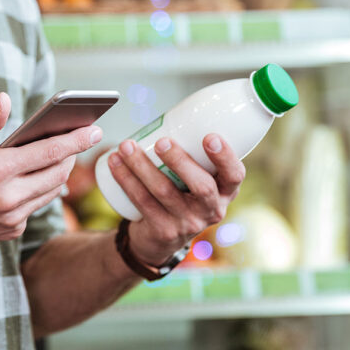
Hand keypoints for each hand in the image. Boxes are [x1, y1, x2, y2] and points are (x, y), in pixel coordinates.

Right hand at [0, 93, 102, 248]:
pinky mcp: (8, 232)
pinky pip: (34, 207)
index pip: (49, 152)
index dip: (76, 139)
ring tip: (62, 155)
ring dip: (58, 173)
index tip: (95, 129)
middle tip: (79, 138)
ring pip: (49, 192)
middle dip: (71, 155)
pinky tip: (33, 178)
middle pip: (57, 173)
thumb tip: (6, 100)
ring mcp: (9, 218)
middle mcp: (7, 198)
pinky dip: (38, 191)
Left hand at [107, 134, 244, 266]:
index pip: (235, 175)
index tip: (209, 137)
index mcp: (225, 191)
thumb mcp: (197, 178)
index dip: (225, 157)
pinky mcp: (163, 231)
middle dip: (180, 161)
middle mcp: (211, 210)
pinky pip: (142, 202)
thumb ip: (193, 152)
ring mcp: (188, 223)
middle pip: (202, 187)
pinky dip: (125, 179)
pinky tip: (114, 163)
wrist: (160, 238)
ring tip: (126, 146)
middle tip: (161, 141)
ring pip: (164, 192)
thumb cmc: (181, 194)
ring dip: (141, 166)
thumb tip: (174, 111)